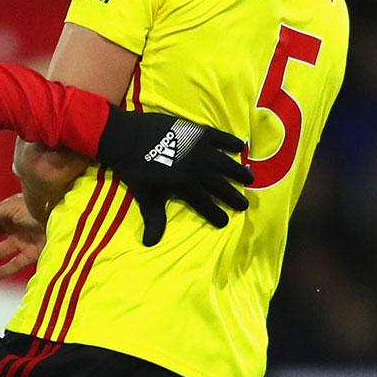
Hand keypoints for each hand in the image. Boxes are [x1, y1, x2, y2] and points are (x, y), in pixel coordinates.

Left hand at [95, 109, 252, 245]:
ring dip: (238, 171)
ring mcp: (200, 149)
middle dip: (233, 196)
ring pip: (225, 163)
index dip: (216, 215)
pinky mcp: (198, 132)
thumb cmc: (135, 170)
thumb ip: (154, 219)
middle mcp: (197, 169)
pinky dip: (231, 142)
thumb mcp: (145, 197)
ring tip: (249, 178)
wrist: (126, 139)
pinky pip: (220, 138)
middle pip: (220, 186)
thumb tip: (150, 243)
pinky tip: (241, 148)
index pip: (205, 205)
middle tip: (244, 205)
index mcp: (185, 186)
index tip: (224, 222)